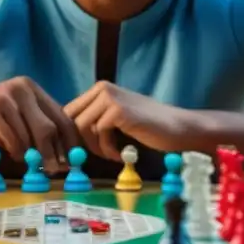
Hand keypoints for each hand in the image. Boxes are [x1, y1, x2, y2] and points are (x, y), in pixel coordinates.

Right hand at [0, 77, 78, 171]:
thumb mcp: (14, 125)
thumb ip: (34, 133)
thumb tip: (61, 159)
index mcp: (32, 89)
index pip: (62, 116)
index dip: (70, 140)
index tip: (75, 161)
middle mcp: (23, 87)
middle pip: (50, 126)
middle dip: (54, 152)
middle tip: (53, 170)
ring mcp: (7, 95)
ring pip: (31, 134)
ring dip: (30, 155)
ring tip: (25, 162)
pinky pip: (12, 137)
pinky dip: (13, 151)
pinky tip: (7, 154)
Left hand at [63, 81, 198, 160]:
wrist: (177, 128)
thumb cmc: (148, 126)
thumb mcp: (116, 118)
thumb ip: (95, 120)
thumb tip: (67, 137)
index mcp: (99, 88)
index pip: (69, 112)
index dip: (71, 134)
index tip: (82, 152)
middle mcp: (102, 88)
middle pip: (72, 119)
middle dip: (80, 142)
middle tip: (97, 155)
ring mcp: (110, 97)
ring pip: (83, 127)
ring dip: (95, 147)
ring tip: (112, 154)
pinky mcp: (118, 110)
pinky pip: (100, 134)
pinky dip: (108, 149)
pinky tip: (120, 155)